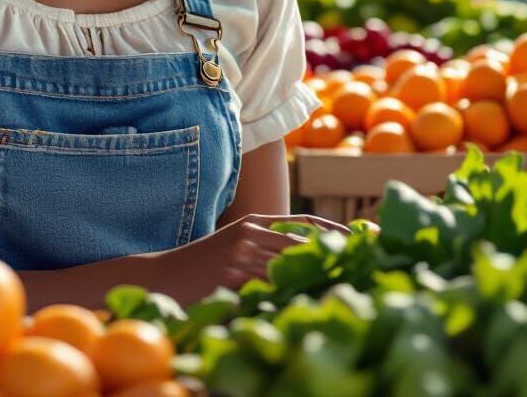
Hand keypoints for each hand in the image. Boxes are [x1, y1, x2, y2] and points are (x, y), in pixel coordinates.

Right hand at [142, 213, 347, 304]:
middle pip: (304, 244)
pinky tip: (305, 304)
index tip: (361, 240)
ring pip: (291, 266)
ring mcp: (243, 253)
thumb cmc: (201, 266)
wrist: (164, 275)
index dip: (334, 229)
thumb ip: (264, 251)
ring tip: (344, 290)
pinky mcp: (235, 274)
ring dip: (316, 279)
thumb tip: (304, 266)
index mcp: (254, 222)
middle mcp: (252, 233)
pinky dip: (289, 295)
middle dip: (334, 257)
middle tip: (363, 270)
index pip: (304, 222)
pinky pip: (270, 286)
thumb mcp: (234, 248)